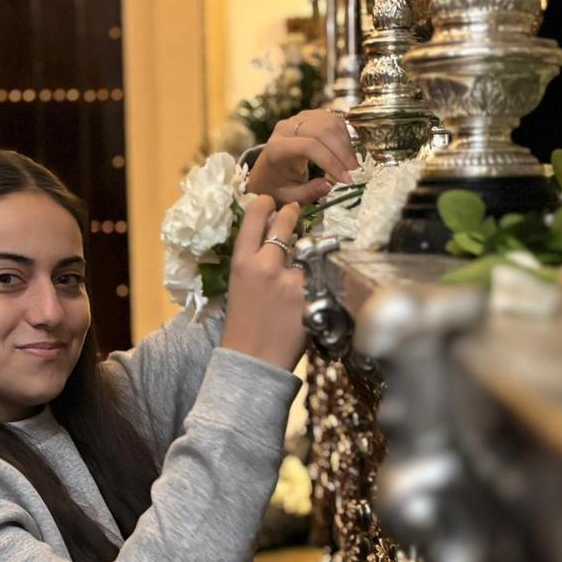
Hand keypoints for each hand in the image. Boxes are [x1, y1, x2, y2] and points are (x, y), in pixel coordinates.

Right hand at [220, 196, 306, 371]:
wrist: (252, 361)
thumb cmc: (243, 326)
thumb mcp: (240, 287)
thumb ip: (255, 263)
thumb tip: (274, 240)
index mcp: (242, 262)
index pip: (254, 218)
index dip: (264, 204)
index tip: (270, 201)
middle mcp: (265, 265)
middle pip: (284, 224)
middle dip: (292, 214)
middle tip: (295, 212)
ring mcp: (290, 279)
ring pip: (307, 251)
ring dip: (309, 254)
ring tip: (308, 260)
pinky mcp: (311, 295)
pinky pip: (321, 276)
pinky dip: (320, 280)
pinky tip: (316, 290)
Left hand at [246, 110, 356, 205]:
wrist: (267, 172)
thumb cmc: (276, 187)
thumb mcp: (289, 198)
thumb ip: (309, 193)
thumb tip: (329, 185)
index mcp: (277, 149)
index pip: (308, 146)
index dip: (330, 161)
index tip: (347, 180)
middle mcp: (285, 129)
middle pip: (322, 131)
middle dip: (342, 152)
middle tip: (354, 173)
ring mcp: (297, 119)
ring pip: (330, 122)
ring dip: (345, 143)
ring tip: (351, 165)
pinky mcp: (309, 117)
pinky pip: (332, 119)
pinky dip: (344, 135)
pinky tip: (346, 153)